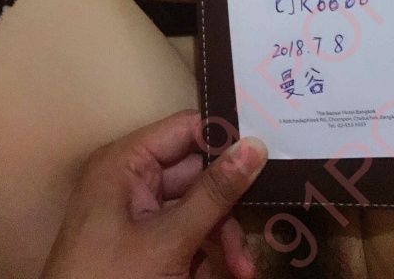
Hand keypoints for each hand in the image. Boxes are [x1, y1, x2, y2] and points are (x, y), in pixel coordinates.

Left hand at [40, 110, 267, 278]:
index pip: (185, 130)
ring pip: (199, 207)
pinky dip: (209, 252)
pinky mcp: (148, 245)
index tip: (267, 153)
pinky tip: (228, 272)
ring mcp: (140, 214)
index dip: (225, 139)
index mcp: (125, 162)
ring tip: (244, 267)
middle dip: (230, 203)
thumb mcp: (168, 239)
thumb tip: (255, 146)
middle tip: (263, 222)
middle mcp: (132, 180)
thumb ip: (213, 194)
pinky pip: (189, 234)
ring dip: (225, 236)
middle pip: (198, 172)